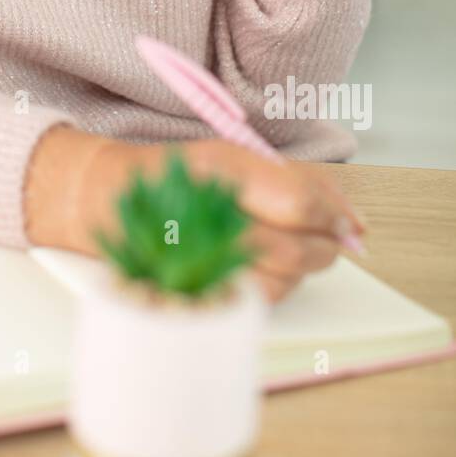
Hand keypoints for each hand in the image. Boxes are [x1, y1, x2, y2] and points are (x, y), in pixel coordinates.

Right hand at [44, 133, 363, 303]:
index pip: (298, 200)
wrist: (104, 197)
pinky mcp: (190, 285)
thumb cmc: (177, 175)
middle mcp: (205, 210)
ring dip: (299, 272)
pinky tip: (261, 268)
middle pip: (293, 248)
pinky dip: (270, 288)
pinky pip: (252, 299)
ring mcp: (194, 252)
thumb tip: (351, 221)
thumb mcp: (235, 157)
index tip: (349, 225)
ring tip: (293, 252)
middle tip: (330, 243)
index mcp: (222, 166)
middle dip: (323, 250)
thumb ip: (296, 182)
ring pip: (278, 280)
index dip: (332, 217)